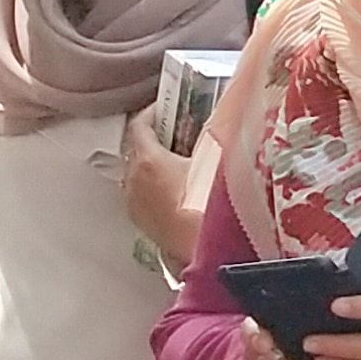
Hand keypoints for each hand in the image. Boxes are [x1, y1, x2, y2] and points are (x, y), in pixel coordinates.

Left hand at [118, 108, 205, 270]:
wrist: (206, 251)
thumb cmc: (210, 205)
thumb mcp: (218, 162)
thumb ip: (217, 137)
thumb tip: (227, 117)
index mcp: (147, 160)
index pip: (139, 125)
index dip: (153, 112)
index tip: (167, 107)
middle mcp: (133, 180)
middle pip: (136, 149)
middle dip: (154, 139)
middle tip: (176, 133)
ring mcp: (134, 203)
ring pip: (137, 174)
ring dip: (153, 165)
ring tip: (177, 162)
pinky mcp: (142, 223)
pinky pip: (143, 195)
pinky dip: (154, 187)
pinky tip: (177, 190)